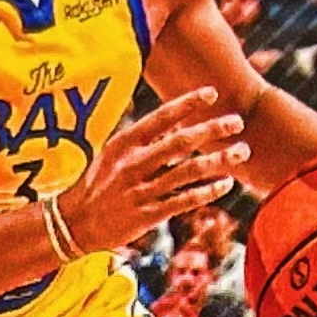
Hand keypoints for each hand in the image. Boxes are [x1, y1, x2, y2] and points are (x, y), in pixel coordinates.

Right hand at [59, 85, 248, 250]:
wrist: (74, 223)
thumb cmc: (97, 183)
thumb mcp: (113, 154)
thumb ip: (143, 139)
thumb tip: (177, 123)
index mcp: (124, 143)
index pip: (161, 117)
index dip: (188, 103)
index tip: (212, 93)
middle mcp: (133, 165)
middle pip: (181, 142)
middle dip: (212, 130)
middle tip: (237, 121)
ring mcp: (141, 191)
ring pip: (188, 172)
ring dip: (219, 161)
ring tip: (242, 152)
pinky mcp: (148, 215)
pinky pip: (184, 201)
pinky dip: (208, 191)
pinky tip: (226, 184)